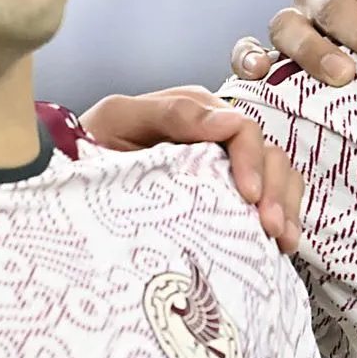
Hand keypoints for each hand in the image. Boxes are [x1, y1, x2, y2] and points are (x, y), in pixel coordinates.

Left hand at [79, 87, 303, 251]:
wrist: (70, 182)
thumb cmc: (92, 146)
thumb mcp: (120, 120)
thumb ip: (170, 114)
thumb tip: (228, 121)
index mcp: (197, 113)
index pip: (243, 129)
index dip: (251, 161)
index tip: (248, 196)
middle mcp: (220, 137)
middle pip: (269, 155)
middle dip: (275, 190)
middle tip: (269, 228)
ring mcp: (227, 166)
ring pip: (279, 176)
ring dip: (286, 207)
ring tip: (281, 241)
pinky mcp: (230, 195)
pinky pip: (272, 199)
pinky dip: (284, 218)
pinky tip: (281, 244)